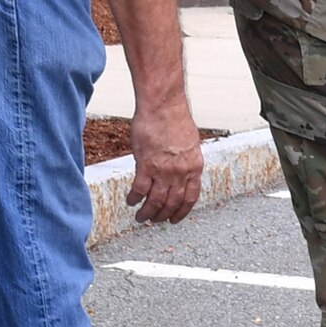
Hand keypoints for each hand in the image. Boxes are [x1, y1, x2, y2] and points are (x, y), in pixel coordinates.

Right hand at [128, 98, 203, 223]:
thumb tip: (181, 173)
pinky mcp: (146, 165)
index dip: (181, 212)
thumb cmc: (175, 118)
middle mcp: (180, 172)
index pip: (190, 197)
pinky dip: (134, 198)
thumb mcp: (190, 143)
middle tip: (154, 220)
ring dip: (147, 213)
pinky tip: (131, 201)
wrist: (163, 106)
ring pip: (155, 201)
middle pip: (172, 203)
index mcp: (194, 167)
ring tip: (141, 217)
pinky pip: (139, 190)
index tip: (174, 219)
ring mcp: (163, 170)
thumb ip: (186, 161)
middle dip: (162, 216)